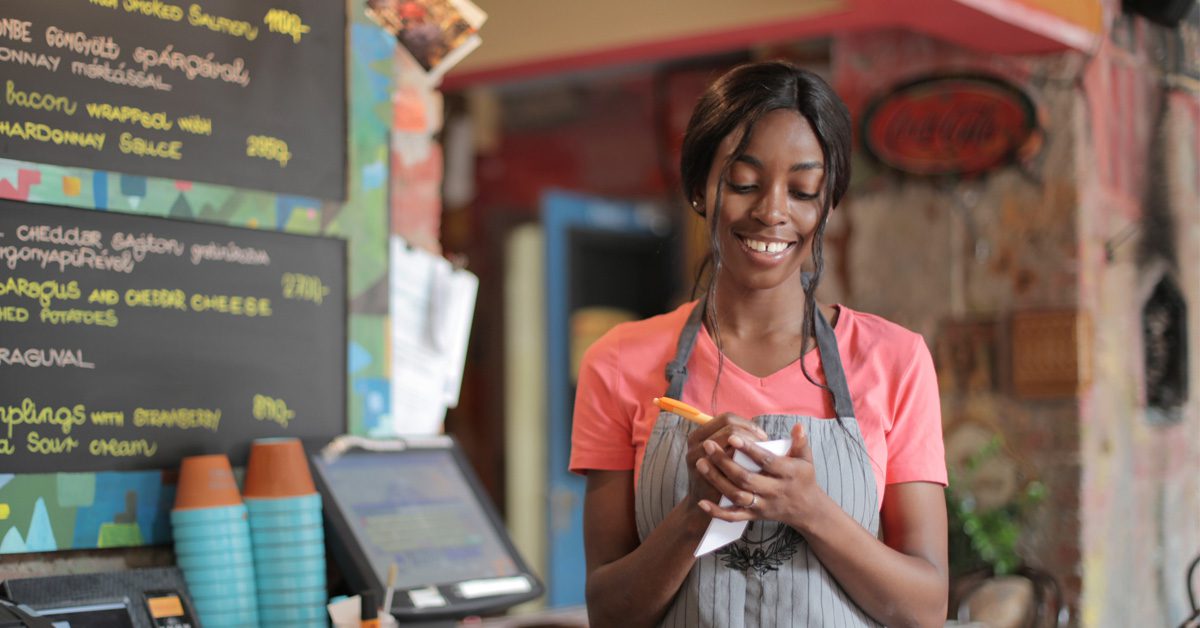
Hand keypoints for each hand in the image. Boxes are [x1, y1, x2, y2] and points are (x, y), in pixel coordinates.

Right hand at [684, 412, 767, 507]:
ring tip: (762, 455)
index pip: (726, 418)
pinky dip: (748, 462)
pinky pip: (733, 463)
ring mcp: (700, 460)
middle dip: (751, 435)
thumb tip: (759, 432)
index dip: (747, 424)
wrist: (706, 506)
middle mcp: (695, 445)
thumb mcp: (716, 455)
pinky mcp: (709, 476)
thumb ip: (730, 440)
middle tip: (765, 445)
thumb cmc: (718, 477)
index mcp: (697, 435)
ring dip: (751, 447)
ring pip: (732, 444)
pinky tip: (758, 467)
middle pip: (730, 428)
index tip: (761, 435)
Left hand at [696, 422, 825, 529]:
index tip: (732, 437)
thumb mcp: (805, 459)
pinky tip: (702, 503)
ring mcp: (763, 505)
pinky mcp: (754, 516)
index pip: (766, 461)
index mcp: (788, 474)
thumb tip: (798, 426)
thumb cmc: (803, 477)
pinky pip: (734, 517)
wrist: (806, 509)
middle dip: (725, 463)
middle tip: (708, 446)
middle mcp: (774, 491)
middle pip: (746, 479)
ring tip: (701, 463)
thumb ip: (800, 442)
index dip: (749, 449)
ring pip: (737, 496)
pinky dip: (717, 512)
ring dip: (717, 481)